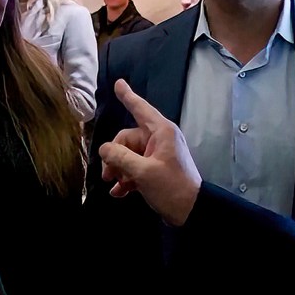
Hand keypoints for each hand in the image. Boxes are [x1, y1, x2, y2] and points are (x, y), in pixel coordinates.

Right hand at [98, 79, 201, 225]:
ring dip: (119, 169)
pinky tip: (119, 192)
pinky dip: (126, 178)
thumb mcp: (143, 172)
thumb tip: (104, 148)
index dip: (128, 96)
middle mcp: (160, 139)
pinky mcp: (156, 169)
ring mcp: (158, 154)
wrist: (191, 211)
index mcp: (162, 132)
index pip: (140, 108)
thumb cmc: (171, 187)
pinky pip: (135, 167)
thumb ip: (120, 157)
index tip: (118, 83)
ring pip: (129, 154)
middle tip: (108, 174)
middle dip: (115, 156)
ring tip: (114, 185)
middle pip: (127, 139)